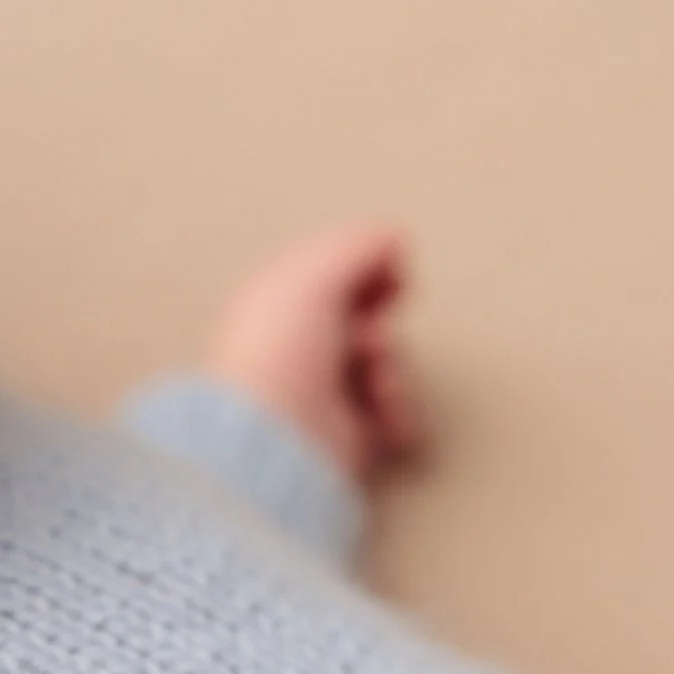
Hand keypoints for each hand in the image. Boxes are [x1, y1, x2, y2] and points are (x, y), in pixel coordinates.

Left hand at [205, 225, 421, 481]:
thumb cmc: (279, 355)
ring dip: (394, 372)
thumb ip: (357, 247)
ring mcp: (323, 395)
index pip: (331, 280)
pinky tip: (380, 415)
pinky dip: (399, 415)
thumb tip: (393, 238)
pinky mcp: (348, 436)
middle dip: (381, 328)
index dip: (367, 273)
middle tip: (368, 337)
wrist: (278, 434)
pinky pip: (396, 416)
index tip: (390, 272)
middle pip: (369, 323)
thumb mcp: (313, 277)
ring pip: (389, 369)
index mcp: (275, 309)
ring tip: (373, 383)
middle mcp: (297, 351)